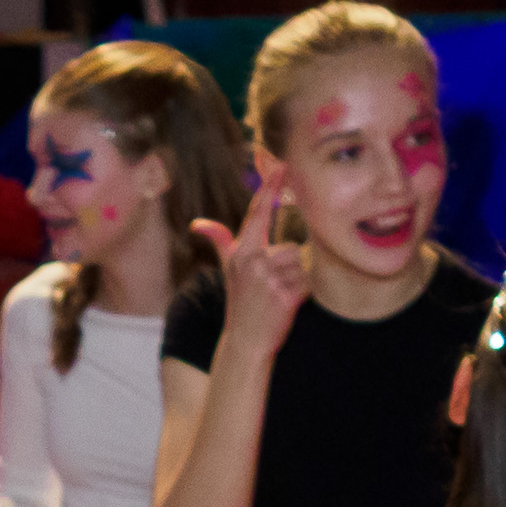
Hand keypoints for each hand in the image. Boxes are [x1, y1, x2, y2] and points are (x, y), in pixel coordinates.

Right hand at [192, 167, 313, 353]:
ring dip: (296, 279)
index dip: (270, 187)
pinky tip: (286, 305)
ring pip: (301, 263)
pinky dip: (303, 293)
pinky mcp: (285, 296)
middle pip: (290, 247)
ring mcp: (268, 279)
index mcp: (241, 252)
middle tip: (271, 287)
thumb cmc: (240, 302)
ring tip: (278, 295)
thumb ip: (219, 241)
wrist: (245, 341)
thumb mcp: (229, 270)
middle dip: (288, 267)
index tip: (282, 165)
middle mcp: (252, 262)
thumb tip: (197, 225)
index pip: (258, 213)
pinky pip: (308, 281)